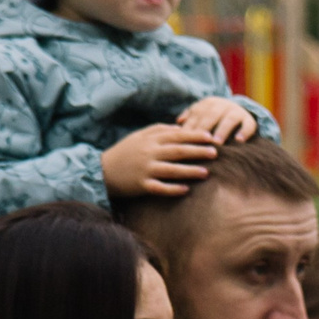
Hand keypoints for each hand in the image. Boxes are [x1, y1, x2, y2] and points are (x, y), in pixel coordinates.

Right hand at [104, 124, 219, 198]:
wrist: (102, 170)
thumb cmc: (125, 152)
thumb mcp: (140, 136)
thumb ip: (159, 130)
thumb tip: (180, 128)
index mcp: (150, 140)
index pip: (176, 136)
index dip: (194, 136)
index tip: (210, 137)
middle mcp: (149, 153)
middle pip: (177, 151)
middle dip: (197, 152)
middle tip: (215, 152)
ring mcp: (145, 170)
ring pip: (171, 170)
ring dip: (189, 171)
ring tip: (206, 172)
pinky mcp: (141, 185)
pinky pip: (159, 188)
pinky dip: (172, 189)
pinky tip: (186, 190)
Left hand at [176, 96, 258, 144]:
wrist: (239, 113)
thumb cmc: (213, 118)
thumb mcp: (201, 114)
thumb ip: (190, 117)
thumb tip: (178, 122)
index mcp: (208, 103)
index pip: (197, 114)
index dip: (190, 126)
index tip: (182, 139)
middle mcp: (223, 105)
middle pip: (212, 115)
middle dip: (204, 128)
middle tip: (198, 141)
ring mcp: (237, 111)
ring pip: (229, 119)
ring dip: (223, 130)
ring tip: (217, 142)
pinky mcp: (249, 119)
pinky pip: (249, 125)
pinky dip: (244, 132)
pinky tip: (239, 141)